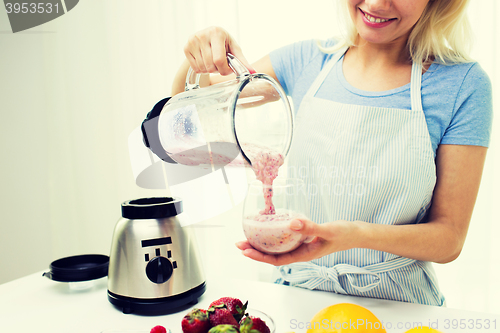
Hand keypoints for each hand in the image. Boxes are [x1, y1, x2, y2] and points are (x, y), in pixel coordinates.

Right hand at [184, 26, 254, 75]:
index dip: (225, 70)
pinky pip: (196, 68)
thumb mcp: (234, 49)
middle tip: (220, 64)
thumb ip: (242, 61)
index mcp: (216, 33)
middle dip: (218, 70)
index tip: (228, 69)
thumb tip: (253, 72)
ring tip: (213, 61)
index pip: (219, 60)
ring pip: (203, 68)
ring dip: (210, 70)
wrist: (208, 36)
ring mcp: (193, 41)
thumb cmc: (224, 43)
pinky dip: (202, 69)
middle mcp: (202, 35)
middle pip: (211, 66)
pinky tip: (205, 61)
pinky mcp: (186, 47)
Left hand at [235, 218, 361, 265]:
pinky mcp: (303, 238)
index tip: (246, 251)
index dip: (260, 257)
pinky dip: (274, 235)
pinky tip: (268, 228)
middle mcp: (300, 252)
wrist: (355, 233)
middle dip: (255, 250)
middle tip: (239, 243)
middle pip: (273, 255)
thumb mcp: (327, 231)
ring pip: (277, 247)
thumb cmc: (343, 234)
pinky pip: (284, 239)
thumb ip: (311, 228)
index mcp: (304, 255)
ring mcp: (301, 246)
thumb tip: (292, 223)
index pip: (277, 259)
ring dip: (262, 243)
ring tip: (248, 237)